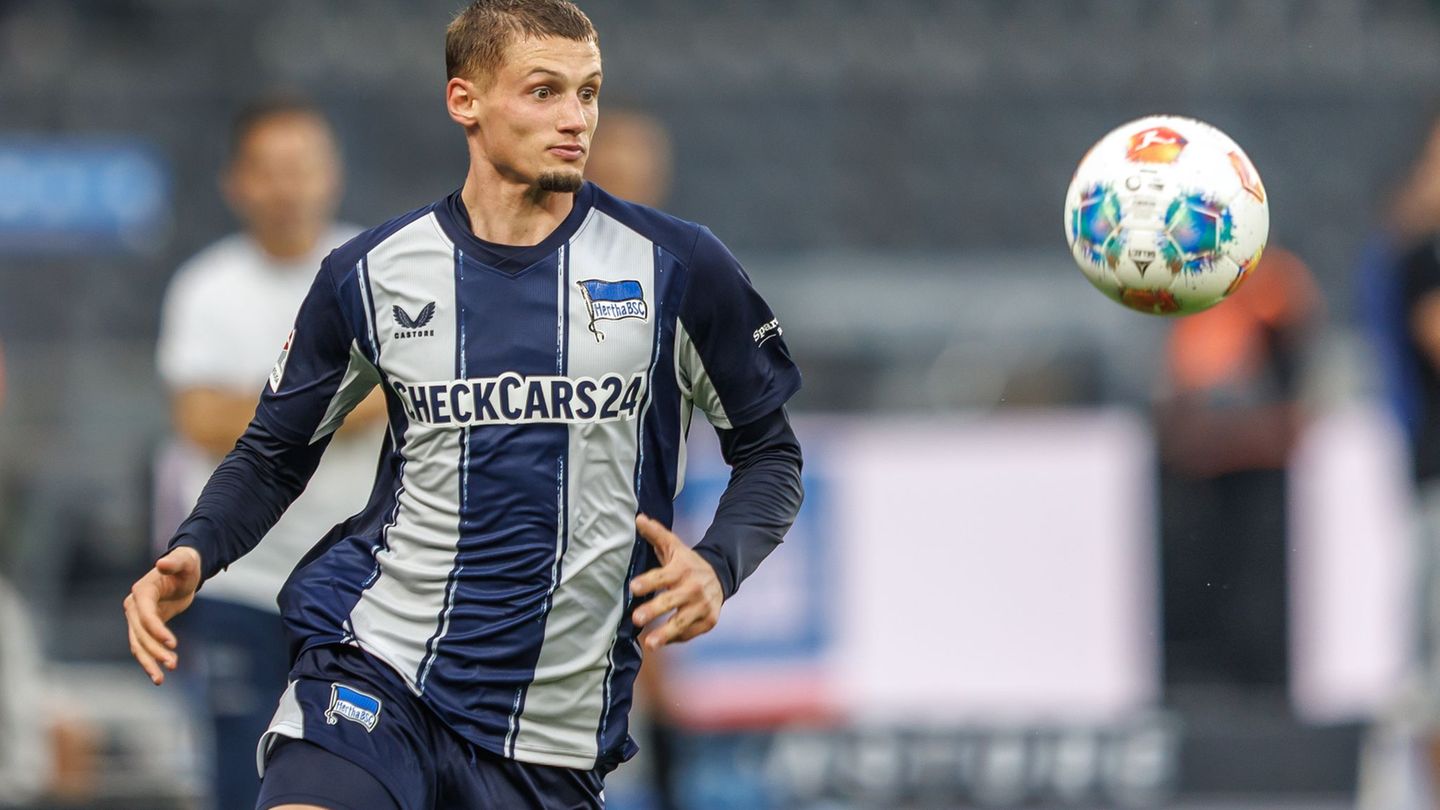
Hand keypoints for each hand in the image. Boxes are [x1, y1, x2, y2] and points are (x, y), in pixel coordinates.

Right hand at [122, 547, 200, 684]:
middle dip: (154, 651)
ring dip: (149, 661)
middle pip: (140, 634)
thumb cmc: (186, 564)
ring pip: (139, 645)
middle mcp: (134, 606)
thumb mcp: (184, 562)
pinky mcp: (145, 626)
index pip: (146, 616)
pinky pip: (145, 646)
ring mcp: (137, 618)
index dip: (157, 631)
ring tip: (161, 679)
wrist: (184, 571)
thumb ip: (174, 562)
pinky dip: (151, 659)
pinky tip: (161, 674)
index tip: (173, 644)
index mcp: (141, 592)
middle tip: (173, 665)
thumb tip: (161, 563)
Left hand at [629, 514, 722, 651]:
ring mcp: (702, 606)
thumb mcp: (673, 547)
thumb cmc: (687, 563)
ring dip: (665, 633)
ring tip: (649, 644)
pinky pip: (688, 633)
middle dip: (654, 610)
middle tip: (636, 619)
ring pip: (681, 622)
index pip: (663, 575)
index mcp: (682, 569)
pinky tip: (661, 642)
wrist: (720, 576)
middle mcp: (694, 588)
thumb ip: (655, 534)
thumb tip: (638, 518)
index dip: (648, 582)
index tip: (634, 587)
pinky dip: (674, 638)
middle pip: (671, 600)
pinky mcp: (708, 621)